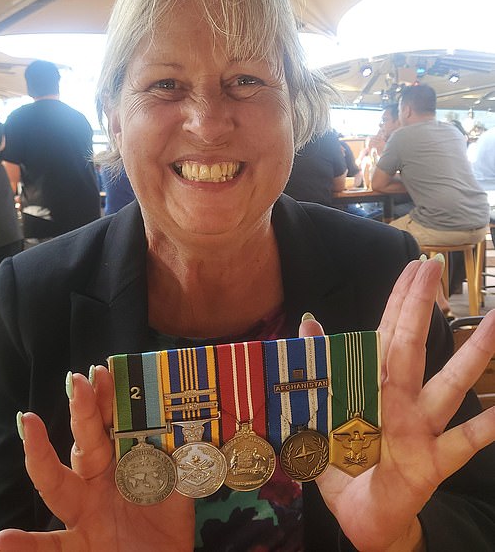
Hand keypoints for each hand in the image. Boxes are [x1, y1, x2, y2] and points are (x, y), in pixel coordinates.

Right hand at [0, 367, 193, 551]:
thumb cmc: (165, 529)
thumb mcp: (178, 492)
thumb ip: (182, 464)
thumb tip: (192, 430)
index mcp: (120, 464)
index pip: (112, 425)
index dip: (107, 399)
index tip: (103, 371)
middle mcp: (96, 482)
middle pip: (85, 441)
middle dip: (82, 409)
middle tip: (78, 380)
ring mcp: (83, 513)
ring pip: (56, 482)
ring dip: (39, 453)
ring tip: (28, 421)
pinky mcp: (77, 546)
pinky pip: (48, 547)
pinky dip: (25, 545)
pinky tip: (3, 539)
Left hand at [300, 257, 494, 551]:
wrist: (360, 514)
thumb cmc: (343, 461)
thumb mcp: (320, 412)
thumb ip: (317, 368)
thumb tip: (306, 320)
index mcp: (374, 386)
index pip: (387, 333)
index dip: (399, 300)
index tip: (414, 268)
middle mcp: (401, 400)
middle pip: (413, 346)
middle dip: (421, 308)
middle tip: (434, 268)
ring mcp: (421, 429)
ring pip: (449, 386)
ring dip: (471, 355)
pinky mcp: (432, 464)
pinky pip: (462, 444)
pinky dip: (484, 429)